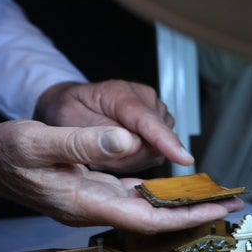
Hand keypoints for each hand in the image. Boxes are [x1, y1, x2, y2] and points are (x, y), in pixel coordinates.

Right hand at [0, 118, 243, 232]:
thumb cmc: (4, 153)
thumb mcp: (38, 141)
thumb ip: (80, 143)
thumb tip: (126, 142)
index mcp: (86, 202)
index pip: (147, 217)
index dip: (184, 216)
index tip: (216, 211)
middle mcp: (94, 208)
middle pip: (154, 217)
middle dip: (193, 212)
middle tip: (230, 204)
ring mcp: (93, 201)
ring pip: (145, 207)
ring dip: (178, 203)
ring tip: (212, 195)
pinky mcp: (91, 191)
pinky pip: (132, 196)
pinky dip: (157, 192)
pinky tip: (174, 186)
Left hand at [34, 80, 192, 171]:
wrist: (71, 104)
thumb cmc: (67, 110)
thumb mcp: (68, 120)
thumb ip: (99, 133)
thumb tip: (133, 144)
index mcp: (119, 93)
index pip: (148, 120)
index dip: (166, 141)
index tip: (184, 158)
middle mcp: (144, 98)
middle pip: (155, 142)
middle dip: (130, 157)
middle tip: (100, 155)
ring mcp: (155, 110)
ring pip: (157, 150)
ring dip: (132, 159)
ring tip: (107, 150)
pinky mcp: (159, 123)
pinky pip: (156, 152)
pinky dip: (137, 157)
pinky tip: (120, 149)